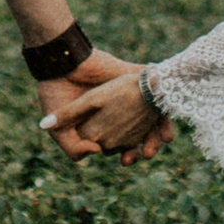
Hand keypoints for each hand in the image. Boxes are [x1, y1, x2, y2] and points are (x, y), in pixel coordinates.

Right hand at [50, 64, 170, 160]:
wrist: (62, 63)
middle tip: (142, 154)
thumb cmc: (58, 94)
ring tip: (150, 149)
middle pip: (141, 136)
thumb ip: (73, 147)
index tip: (127, 159)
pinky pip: (158, 98)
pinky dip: (164, 119)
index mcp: (102, 125)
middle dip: (144, 149)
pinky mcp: (137, 80)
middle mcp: (119, 112)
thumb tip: (96, 152)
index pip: (122, 146)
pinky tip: (165, 134)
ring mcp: (130, 96)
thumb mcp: (59, 128)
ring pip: (152, 123)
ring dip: (155, 138)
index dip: (127, 155)